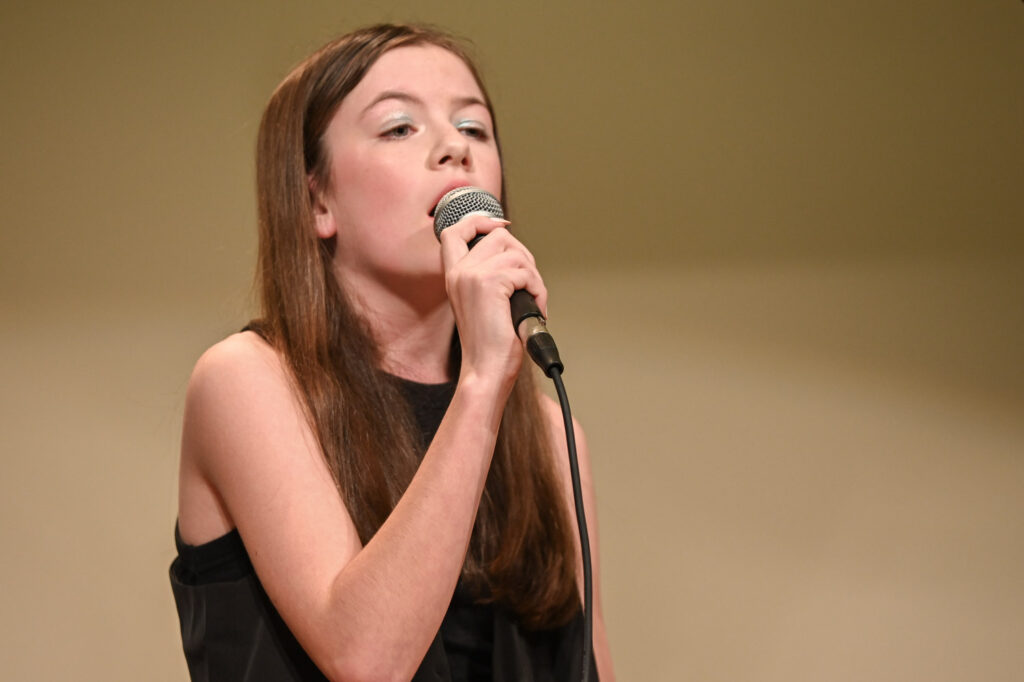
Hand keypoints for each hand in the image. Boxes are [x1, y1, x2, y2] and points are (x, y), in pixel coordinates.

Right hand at [438, 214, 547, 391]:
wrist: (486, 370)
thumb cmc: (489, 345)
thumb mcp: (483, 304)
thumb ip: (489, 277)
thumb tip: (514, 254)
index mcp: (453, 276)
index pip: (455, 231)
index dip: (479, 220)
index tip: (500, 224)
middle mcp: (459, 272)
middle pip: (497, 236)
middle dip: (523, 255)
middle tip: (529, 283)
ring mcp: (472, 275)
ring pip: (515, 253)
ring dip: (533, 276)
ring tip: (533, 300)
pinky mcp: (489, 283)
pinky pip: (525, 272)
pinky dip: (538, 289)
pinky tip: (535, 308)